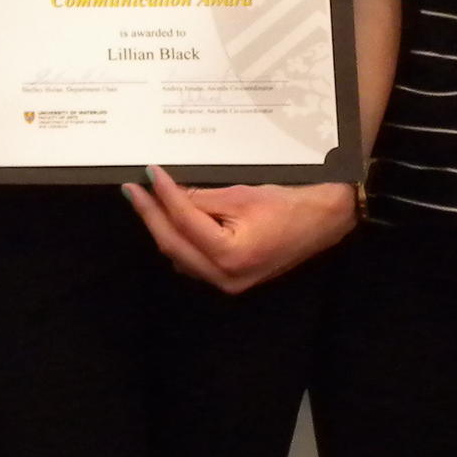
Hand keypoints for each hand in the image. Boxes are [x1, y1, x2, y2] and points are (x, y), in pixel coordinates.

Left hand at [122, 169, 357, 294]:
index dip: (163, 195)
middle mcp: (225, 277)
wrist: (323, 221)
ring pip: (180, 256)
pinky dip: (181, 239)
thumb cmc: (289, 205)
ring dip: (163, 228)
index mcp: (230, 256)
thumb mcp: (242, 195)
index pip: (184, 221)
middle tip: (133, 190)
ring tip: (147, 200)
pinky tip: (173, 218)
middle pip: (173, 245)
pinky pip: (194, 261)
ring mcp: (227, 283)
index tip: (149, 174)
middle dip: (150, 216)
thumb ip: (202, 199)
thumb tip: (170, 193)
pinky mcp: (230, 278)